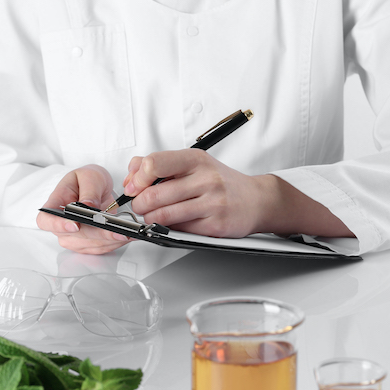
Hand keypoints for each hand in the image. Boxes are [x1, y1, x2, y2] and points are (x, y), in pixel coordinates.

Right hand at [36, 164, 130, 253]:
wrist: (97, 188)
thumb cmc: (88, 180)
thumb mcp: (89, 176)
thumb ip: (89, 190)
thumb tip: (87, 205)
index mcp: (55, 204)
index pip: (46, 220)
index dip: (58, 225)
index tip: (75, 225)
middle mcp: (61, 224)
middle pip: (74, 236)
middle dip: (97, 233)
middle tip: (116, 229)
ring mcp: (73, 237)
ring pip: (90, 244)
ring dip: (109, 240)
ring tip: (127, 232)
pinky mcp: (88, 244)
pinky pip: (101, 248)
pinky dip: (115, 242)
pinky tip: (126, 235)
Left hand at [122, 149, 268, 237]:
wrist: (257, 200)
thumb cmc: (222, 182)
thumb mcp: (194, 163)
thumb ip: (161, 164)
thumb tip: (132, 172)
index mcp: (196, 159)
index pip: (154, 164)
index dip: (137, 179)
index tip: (134, 187)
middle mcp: (205, 178)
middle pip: (154, 194)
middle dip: (139, 204)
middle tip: (139, 206)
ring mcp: (211, 202)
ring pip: (163, 215)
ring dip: (149, 219)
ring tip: (150, 216)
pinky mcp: (215, 225)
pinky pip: (179, 230)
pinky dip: (167, 229)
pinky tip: (170, 224)